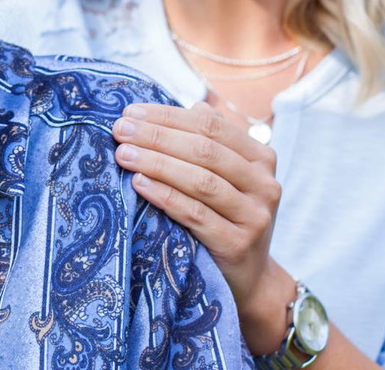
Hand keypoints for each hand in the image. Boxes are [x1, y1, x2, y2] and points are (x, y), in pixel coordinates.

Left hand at [113, 101, 292, 351]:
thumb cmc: (225, 216)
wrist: (249, 278)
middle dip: (156, 136)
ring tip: (123, 154)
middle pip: (204, 150)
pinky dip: (165, 195)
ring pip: (200, 180)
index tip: (130, 112)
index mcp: (260, 157)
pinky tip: (139, 184)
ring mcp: (255, 215)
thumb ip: (206, 142)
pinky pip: (196, 214)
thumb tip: (172, 107)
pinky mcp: (238, 244)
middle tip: (120, 130)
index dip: (167, 116)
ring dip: (157, 163)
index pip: (210, 124)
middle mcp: (264, 183)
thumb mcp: (224, 176)